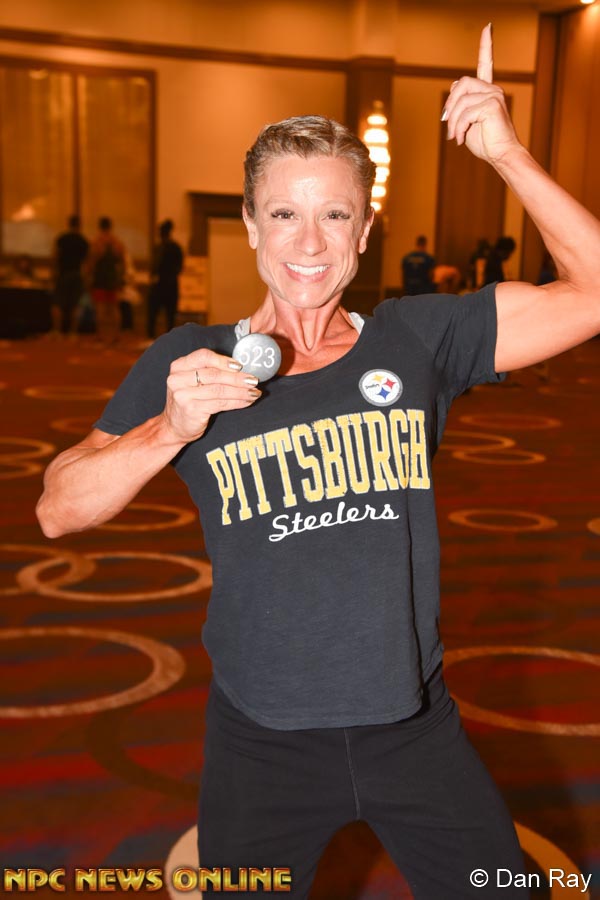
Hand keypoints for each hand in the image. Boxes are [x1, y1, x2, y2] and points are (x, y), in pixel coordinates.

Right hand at [161, 347, 260, 443]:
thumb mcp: (191, 381)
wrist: (174, 426)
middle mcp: (178, 379)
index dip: (223, 360)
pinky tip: (246, 401)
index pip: (203, 356)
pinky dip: (237, 402)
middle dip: (237, 378)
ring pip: (219, 390)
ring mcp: (183, 395)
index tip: (240, 366)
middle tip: (253, 380)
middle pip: (214, 374)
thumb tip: (240, 368)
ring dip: (241, 391)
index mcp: (179, 366)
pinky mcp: (192, 410)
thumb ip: (208, 371)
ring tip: (254, 392)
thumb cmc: (188, 400)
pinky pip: (220, 403)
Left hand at [442, 23, 519, 163]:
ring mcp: (494, 95)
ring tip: (454, 136)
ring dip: (452, 120)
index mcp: (487, 91)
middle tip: (447, 124)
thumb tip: (452, 93)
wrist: (500, 155)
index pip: (487, 63)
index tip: (488, 27)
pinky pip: (465, 112)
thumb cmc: (485, 141)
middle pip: (461, 83)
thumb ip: (460, 105)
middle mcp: (492, 89)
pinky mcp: (492, 105)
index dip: (486, 45)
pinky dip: (458, 127)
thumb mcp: (467, 121)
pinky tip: (460, 139)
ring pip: (461, 99)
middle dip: (450, 104)